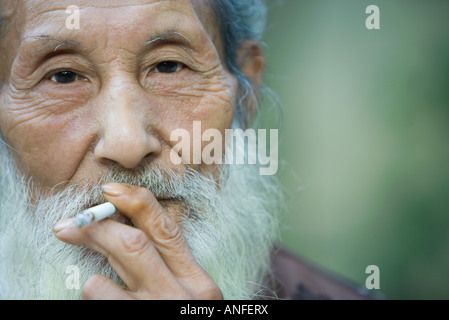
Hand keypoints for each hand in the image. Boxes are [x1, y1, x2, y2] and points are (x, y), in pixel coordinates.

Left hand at [53, 183, 222, 299]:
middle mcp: (179, 297)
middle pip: (132, 246)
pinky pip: (97, 306)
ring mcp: (155, 314)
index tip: (110, 191)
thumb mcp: (192, 297)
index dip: (136, 203)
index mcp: (197, 282)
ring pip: (103, 283)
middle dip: (96, 229)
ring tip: (95, 282)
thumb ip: (171, 267)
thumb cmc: (188, 319)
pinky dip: (92, 299)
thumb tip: (132, 230)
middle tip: (69, 225)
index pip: (166, 229)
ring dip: (92, 278)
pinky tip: (101, 300)